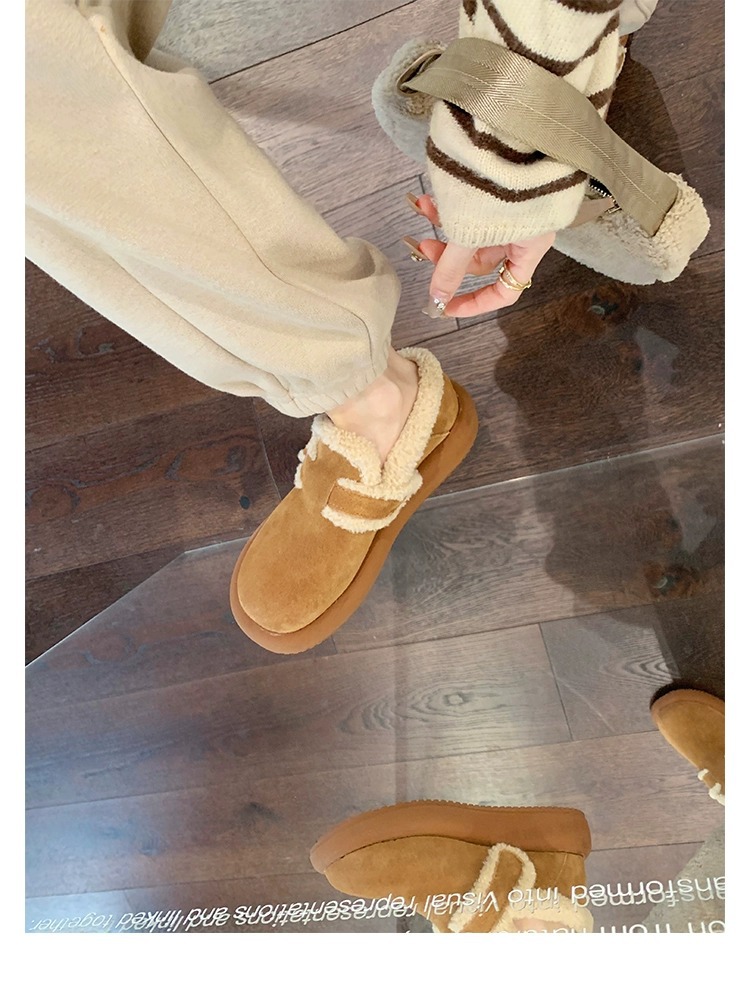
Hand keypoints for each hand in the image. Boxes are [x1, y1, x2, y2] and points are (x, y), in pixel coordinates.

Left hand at [406, 194, 554, 319]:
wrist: (517, 126)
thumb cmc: (503, 183)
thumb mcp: (471, 232)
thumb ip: (451, 268)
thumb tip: (436, 300)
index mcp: (530, 247)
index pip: (505, 292)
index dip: (474, 304)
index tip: (445, 307)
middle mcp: (525, 231)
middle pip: (482, 260)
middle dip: (449, 256)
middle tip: (422, 247)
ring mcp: (513, 209)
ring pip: (473, 231)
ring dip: (445, 227)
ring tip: (423, 212)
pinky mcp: (499, 187)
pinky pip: (473, 207)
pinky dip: (451, 206)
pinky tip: (430, 198)